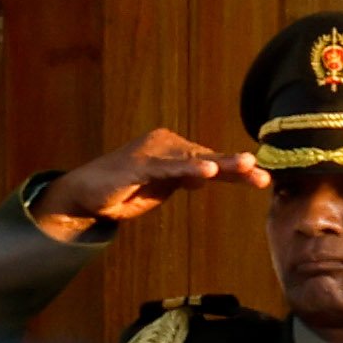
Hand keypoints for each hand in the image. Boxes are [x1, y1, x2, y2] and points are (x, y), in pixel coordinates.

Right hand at [25, 129, 269, 241]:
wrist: (80, 196)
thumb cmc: (119, 192)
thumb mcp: (159, 188)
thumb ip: (183, 180)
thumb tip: (208, 175)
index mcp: (174, 152)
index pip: (210, 161)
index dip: (235, 171)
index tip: (262, 180)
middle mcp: (166, 145)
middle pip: (207, 158)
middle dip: (235, 168)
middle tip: (262, 175)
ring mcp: (152, 154)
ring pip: (193, 160)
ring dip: (221, 165)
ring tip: (246, 166)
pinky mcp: (137, 166)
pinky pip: (168, 168)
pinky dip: (188, 170)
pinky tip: (207, 174)